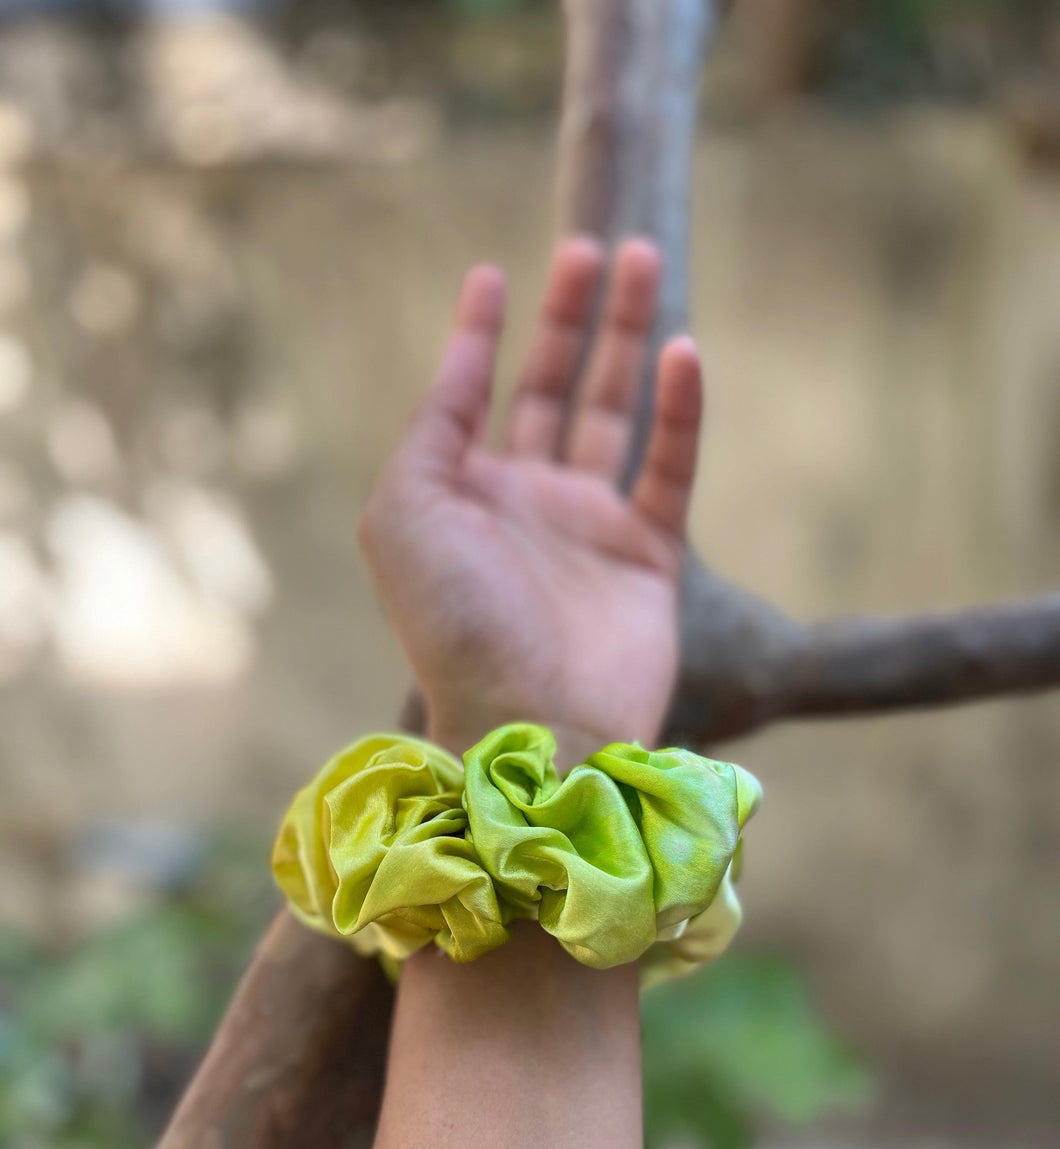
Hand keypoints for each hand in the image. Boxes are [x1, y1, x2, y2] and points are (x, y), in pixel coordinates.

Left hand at [359, 237, 703, 767]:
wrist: (530, 720)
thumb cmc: (454, 623)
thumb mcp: (404, 514)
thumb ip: (432, 427)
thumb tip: (463, 358)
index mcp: (461, 496)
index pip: (474, 396)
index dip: (479, 334)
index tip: (491, 273)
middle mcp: (525, 504)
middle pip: (552, 389)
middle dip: (570, 318)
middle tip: (591, 247)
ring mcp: (590, 529)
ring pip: (615, 412)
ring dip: (628, 336)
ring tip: (643, 259)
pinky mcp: (649, 558)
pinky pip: (670, 468)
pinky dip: (681, 411)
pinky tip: (684, 353)